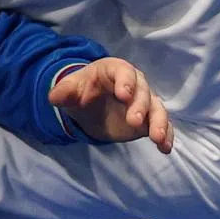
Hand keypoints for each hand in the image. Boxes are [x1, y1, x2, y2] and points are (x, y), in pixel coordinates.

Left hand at [48, 58, 174, 153]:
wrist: (89, 106)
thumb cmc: (81, 91)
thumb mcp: (70, 91)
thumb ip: (63, 92)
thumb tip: (54, 97)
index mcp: (113, 70)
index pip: (123, 71)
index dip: (125, 81)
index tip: (123, 95)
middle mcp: (134, 83)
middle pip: (142, 91)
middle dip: (140, 105)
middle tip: (133, 121)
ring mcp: (144, 101)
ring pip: (157, 108)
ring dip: (158, 122)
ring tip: (156, 138)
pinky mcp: (149, 119)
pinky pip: (162, 124)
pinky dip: (165, 135)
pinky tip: (165, 148)